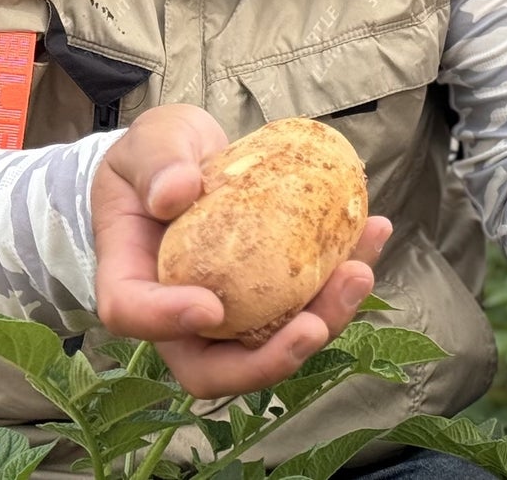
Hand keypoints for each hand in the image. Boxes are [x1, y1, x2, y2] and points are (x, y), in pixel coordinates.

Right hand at [92, 104, 392, 398]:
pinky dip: (341, 273)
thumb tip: (174, 192)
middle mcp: (178, 310)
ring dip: (324, 318)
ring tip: (360, 270)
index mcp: (132, 276)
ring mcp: (229, 307)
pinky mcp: (270, 289)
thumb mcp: (150, 143)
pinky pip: (305, 298)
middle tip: (315, 324)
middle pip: (215, 364)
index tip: (210, 306)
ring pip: (271, 342)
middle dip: (271, 358)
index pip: (133, 314)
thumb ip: (157, 163)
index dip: (167, 322)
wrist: (189, 156)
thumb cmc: (158, 155)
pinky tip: (374, 231)